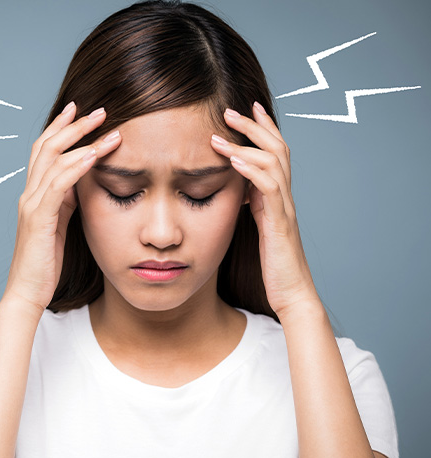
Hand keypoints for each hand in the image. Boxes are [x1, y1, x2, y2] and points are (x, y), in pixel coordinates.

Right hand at [3, 103, 121, 311]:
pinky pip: (58, 185)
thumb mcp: (59, 226)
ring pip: (55, 161)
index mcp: (34, 195)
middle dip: (73, 126)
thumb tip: (82, 183)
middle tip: (100, 110)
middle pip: (47, 147)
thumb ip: (66, 202)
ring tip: (108, 129)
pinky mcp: (39, 219)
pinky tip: (94, 156)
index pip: (44, 151)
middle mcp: (29, 194)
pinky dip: (77, 167)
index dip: (60, 128)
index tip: (80, 110)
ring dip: (83, 142)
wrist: (27, 292)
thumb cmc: (45, 264)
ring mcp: (31, 205)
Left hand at [210, 103, 318, 316]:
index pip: (275, 153)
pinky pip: (269, 188)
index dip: (263, 129)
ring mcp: (285, 208)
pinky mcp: (280, 223)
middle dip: (254, 126)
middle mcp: (285, 198)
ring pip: (274, 162)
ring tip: (220, 133)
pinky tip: (232, 161)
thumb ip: (251, 206)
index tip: (246, 109)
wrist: (291, 294)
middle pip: (278, 148)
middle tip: (230, 110)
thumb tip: (235, 189)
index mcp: (278, 197)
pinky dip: (250, 170)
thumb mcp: (257, 228)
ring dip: (246, 144)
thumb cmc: (273, 266)